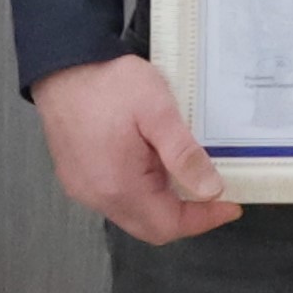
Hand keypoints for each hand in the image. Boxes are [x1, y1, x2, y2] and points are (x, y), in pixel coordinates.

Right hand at [32, 53, 237, 242]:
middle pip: (151, 227)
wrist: (63, 65)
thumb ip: (184, 154)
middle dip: (187, 214)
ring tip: (185, 170)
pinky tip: (153, 163)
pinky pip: (117, 198)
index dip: (203, 219)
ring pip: (134, 214)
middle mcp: (97, 196)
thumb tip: (210, 189)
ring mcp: (84, 188)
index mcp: (118, 186)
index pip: (168, 225)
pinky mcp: (78, 176)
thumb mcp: (158, 111)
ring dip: (164, 202)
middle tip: (213, 189)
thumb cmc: (108, 84)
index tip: (230, 204)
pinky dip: (142, 191)